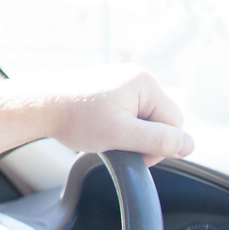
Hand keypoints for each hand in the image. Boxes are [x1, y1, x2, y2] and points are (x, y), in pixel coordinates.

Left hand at [43, 65, 192, 165]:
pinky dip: (116, 125)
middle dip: (142, 138)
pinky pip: (125, 112)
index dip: (158, 145)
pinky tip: (97, 129)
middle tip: (115, 145)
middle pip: (159, 120)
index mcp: (145, 82)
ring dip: (127, 133)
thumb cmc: (75, 119)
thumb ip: (158, 141)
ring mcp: (120, 81)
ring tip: (102, 135)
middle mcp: (135, 76)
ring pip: (141, 118)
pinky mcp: (107, 88)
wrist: (39, 108)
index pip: (174, 122)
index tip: (133, 153)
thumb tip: (189, 145)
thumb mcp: (122, 135)